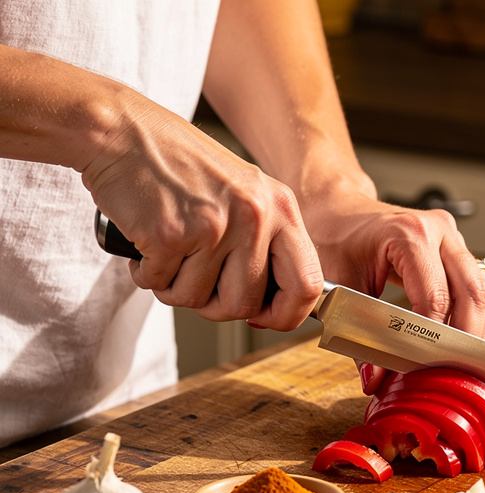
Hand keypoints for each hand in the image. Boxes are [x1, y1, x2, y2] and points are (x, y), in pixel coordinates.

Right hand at [80, 96, 322, 331]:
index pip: (308, 286)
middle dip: (214, 306)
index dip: (286, 315)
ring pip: (197, 300)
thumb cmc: (181, 166)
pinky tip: (146, 244)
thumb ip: (267, 243)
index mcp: (282, 209)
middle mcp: (255, 217)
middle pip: (244, 304)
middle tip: (195, 281)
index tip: (263, 317)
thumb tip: (274, 306)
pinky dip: (146, 274)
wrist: (122, 131)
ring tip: (168, 252)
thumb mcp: (245, 194)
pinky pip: (160, 285)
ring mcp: (214, 226)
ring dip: (174, 287)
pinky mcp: (171, 234)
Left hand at [300, 192, 484, 393]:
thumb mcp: (337, 289)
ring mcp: (453, 239)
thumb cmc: (333, 239)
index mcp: (409, 233)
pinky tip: (454, 341)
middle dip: (465, 340)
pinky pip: (478, 288)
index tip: (419, 367)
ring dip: (474, 330)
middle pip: (475, 295)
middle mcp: (439, 231)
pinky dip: (472, 318)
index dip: (430, 339)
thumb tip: (374, 378)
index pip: (435, 299)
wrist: (336, 211)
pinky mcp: (458, 251)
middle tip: (449, 371)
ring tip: (454, 360)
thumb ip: (357, 336)